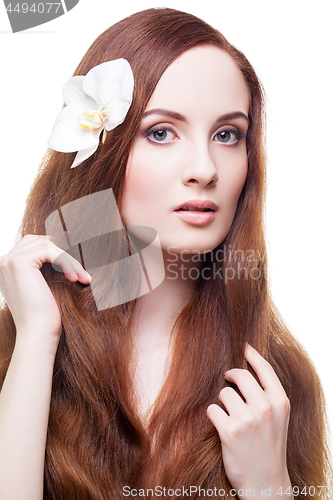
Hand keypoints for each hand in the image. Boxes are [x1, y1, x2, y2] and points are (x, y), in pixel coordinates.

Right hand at [0, 235, 90, 348]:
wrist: (37, 333)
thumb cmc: (42, 315)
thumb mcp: (41, 286)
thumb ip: (42, 267)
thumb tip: (56, 245)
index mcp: (5, 268)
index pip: (31, 244)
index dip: (54, 250)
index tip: (73, 265)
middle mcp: (3, 262)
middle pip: (38, 241)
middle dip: (62, 253)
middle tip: (79, 271)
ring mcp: (9, 261)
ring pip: (48, 246)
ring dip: (69, 260)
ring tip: (82, 278)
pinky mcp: (20, 262)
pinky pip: (51, 252)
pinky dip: (67, 263)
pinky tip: (76, 278)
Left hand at [207, 344, 291, 498]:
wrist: (266, 482)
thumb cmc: (269, 447)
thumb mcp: (278, 418)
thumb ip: (267, 394)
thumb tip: (246, 367)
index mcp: (280, 402)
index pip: (265, 369)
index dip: (252, 354)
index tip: (243, 344)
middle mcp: (265, 407)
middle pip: (239, 375)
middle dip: (231, 377)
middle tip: (228, 380)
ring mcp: (248, 419)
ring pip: (224, 393)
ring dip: (223, 402)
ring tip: (231, 417)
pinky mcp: (229, 431)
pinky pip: (212, 409)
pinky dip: (213, 416)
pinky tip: (221, 427)